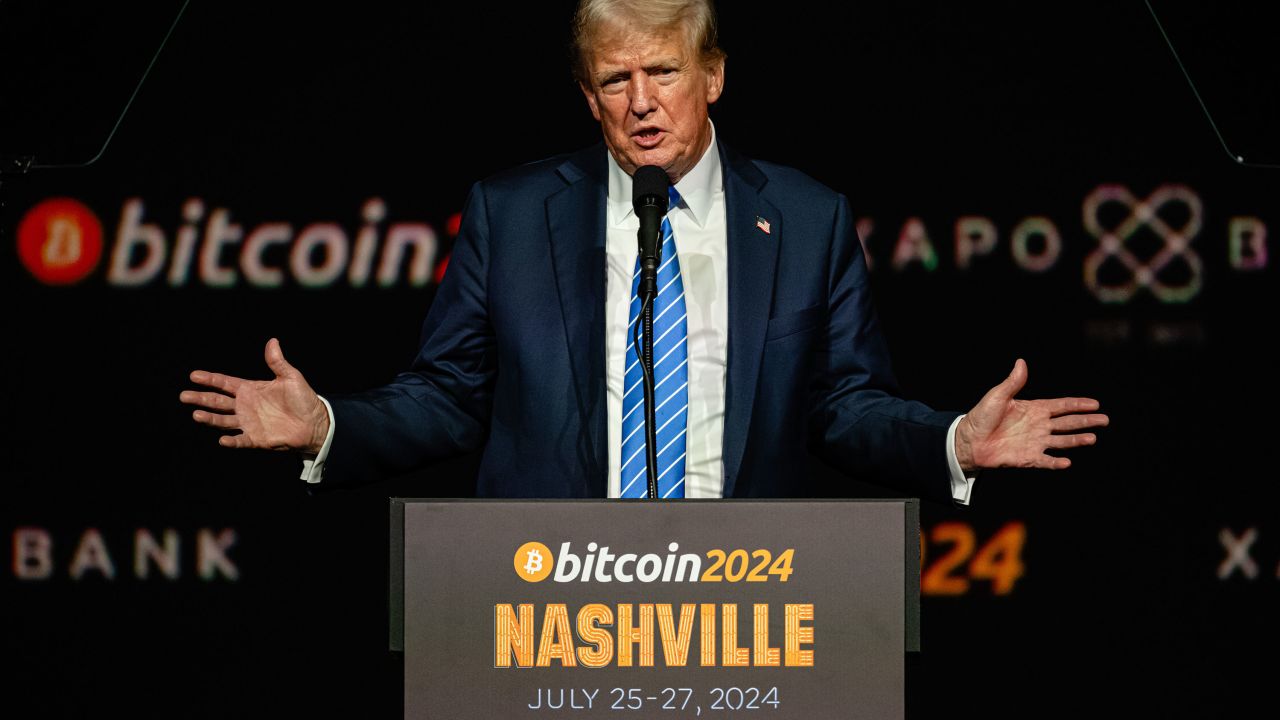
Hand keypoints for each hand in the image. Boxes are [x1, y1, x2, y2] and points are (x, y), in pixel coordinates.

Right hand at [180, 338, 329, 452]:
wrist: (315, 422)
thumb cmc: (303, 399)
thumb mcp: (290, 377)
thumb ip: (277, 362)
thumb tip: (273, 341)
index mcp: (250, 389)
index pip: (225, 383)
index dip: (210, 379)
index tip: (193, 376)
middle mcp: (245, 406)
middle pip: (218, 402)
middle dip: (201, 398)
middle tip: (184, 396)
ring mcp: (249, 423)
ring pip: (224, 420)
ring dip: (210, 418)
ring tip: (196, 415)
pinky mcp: (256, 439)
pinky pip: (241, 440)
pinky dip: (232, 440)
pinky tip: (222, 439)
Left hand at [954, 359, 1107, 471]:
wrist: (969, 440)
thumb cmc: (981, 416)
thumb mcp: (998, 396)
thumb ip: (1013, 382)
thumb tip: (1021, 362)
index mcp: (1034, 409)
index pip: (1061, 406)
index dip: (1078, 404)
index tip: (1095, 403)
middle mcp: (1039, 426)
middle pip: (1067, 423)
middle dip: (1086, 421)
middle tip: (1104, 420)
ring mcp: (1035, 442)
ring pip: (1062, 441)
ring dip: (1077, 440)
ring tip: (1092, 438)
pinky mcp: (1027, 458)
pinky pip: (1045, 460)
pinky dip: (1056, 462)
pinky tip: (1067, 462)